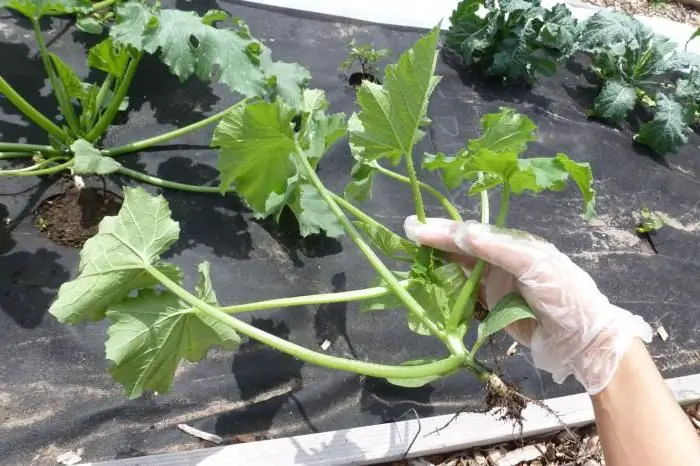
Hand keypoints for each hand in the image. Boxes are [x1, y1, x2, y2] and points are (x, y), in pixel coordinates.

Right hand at [404, 216, 652, 394]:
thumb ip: (500, 249)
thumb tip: (465, 233)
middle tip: (407, 232)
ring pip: (461, 266)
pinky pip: (465, 290)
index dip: (444, 230)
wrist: (581, 340)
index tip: (417, 228)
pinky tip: (431, 278)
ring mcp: (497, 282)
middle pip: (463, 246)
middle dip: (436, 239)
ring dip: (438, 259)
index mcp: (514, 245)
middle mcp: (502, 260)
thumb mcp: (536, 266)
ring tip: (412, 252)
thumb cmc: (564, 296)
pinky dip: (447, 283)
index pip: (472, 234)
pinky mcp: (493, 304)